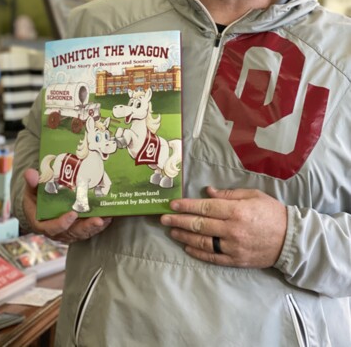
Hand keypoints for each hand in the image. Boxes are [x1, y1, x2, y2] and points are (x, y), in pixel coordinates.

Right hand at [22, 169, 112, 243]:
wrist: (40, 205)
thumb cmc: (36, 198)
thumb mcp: (31, 191)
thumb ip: (32, 183)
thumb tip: (30, 173)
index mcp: (42, 224)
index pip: (52, 228)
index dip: (62, 223)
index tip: (72, 214)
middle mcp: (57, 231)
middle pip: (72, 233)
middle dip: (86, 227)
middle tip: (97, 220)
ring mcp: (69, 231)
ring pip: (83, 232)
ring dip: (95, 226)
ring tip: (106, 218)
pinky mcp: (78, 228)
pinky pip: (90, 229)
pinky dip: (100, 224)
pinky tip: (109, 217)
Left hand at [160, 187, 286, 267]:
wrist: (291, 239)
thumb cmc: (271, 212)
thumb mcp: (252, 195)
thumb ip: (228, 194)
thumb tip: (207, 192)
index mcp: (236, 210)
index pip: (205, 207)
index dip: (186, 206)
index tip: (172, 204)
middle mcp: (232, 229)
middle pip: (199, 225)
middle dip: (179, 221)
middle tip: (163, 219)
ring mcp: (233, 247)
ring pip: (202, 242)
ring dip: (184, 237)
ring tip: (172, 232)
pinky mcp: (236, 260)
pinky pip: (213, 257)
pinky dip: (198, 253)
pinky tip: (187, 248)